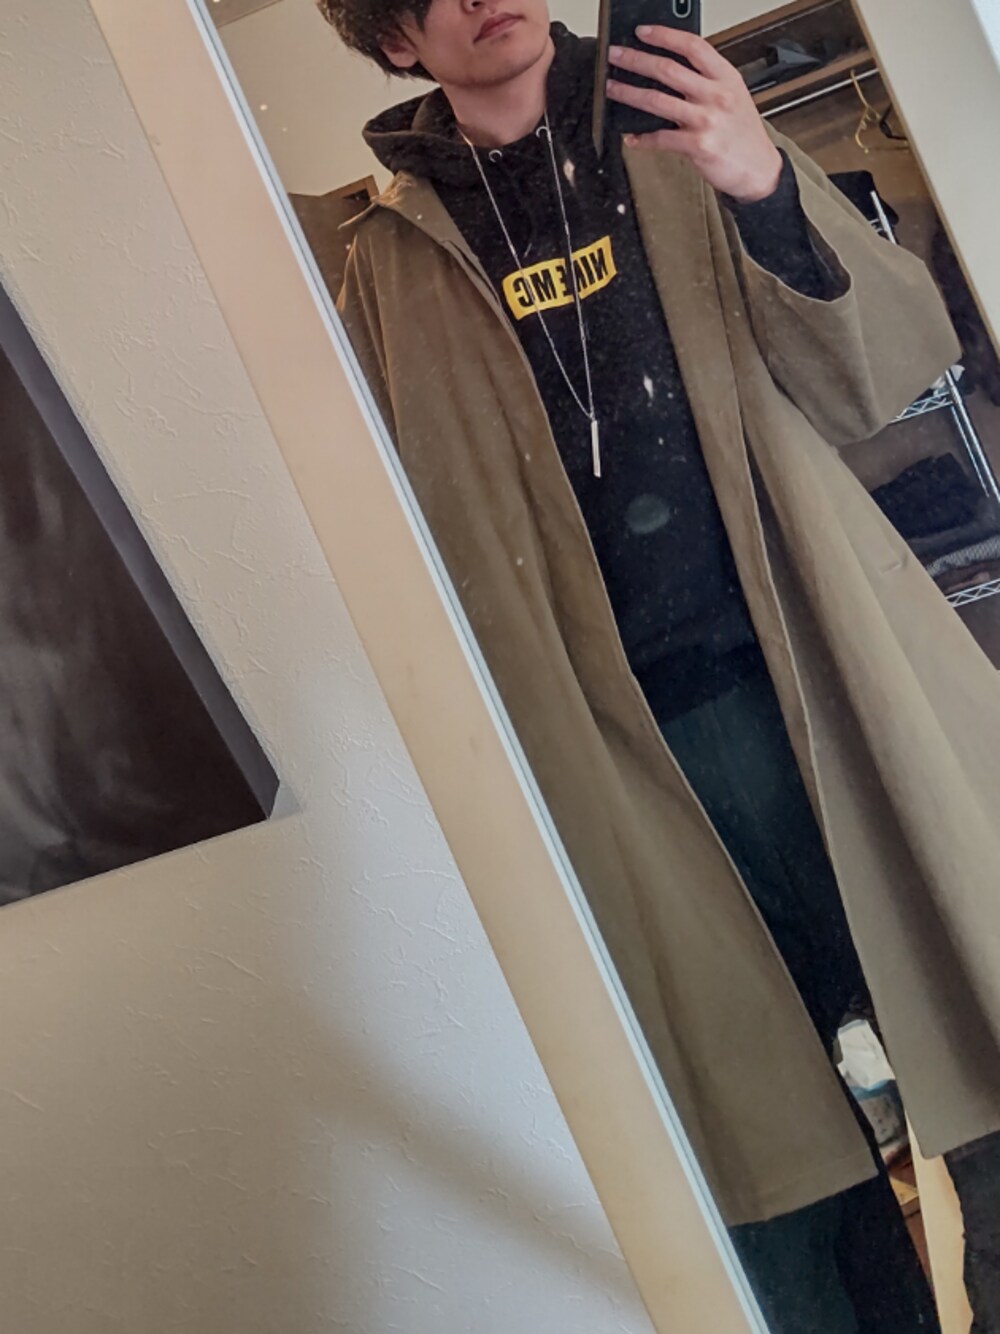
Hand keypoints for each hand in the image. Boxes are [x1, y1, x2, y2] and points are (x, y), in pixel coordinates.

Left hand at [607, 27, 782, 202]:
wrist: (759, 169)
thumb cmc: (743, 134)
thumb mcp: (734, 95)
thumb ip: (707, 80)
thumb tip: (670, 70)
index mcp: (726, 77)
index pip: (692, 46)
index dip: (664, 35)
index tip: (643, 33)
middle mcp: (716, 95)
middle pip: (668, 69)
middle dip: (636, 60)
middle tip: (616, 56)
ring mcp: (706, 120)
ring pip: (657, 100)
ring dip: (629, 93)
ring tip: (613, 88)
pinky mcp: (698, 146)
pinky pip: (661, 138)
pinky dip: (642, 138)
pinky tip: (631, 137)